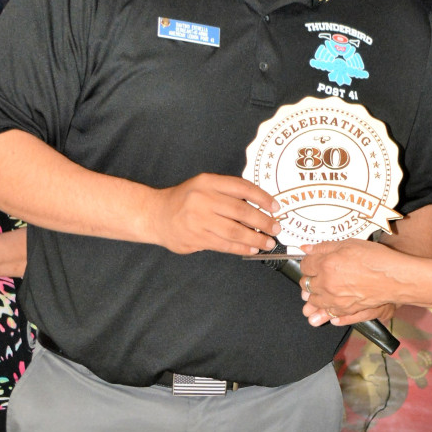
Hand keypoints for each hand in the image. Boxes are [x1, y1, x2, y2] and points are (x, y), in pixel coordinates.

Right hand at [150, 174, 278, 255]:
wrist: (155, 215)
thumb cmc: (184, 201)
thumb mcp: (203, 187)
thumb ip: (226, 194)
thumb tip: (259, 208)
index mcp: (208, 182)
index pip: (241, 187)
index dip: (262, 198)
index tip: (276, 207)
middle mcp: (203, 198)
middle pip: (241, 211)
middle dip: (263, 221)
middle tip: (276, 228)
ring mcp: (198, 219)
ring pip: (234, 230)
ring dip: (255, 238)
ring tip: (267, 243)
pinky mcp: (196, 237)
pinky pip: (224, 244)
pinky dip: (240, 248)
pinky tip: (251, 249)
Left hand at [300, 239, 403, 327]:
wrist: (394, 278)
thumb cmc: (375, 259)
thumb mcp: (349, 244)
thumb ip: (325, 247)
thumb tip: (306, 248)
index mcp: (326, 265)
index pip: (305, 266)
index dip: (307, 263)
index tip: (311, 262)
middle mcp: (327, 284)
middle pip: (306, 285)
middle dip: (308, 280)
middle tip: (314, 277)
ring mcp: (335, 300)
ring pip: (314, 302)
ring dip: (313, 298)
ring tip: (318, 293)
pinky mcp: (345, 310)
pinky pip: (329, 313)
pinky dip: (326, 312)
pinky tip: (329, 308)